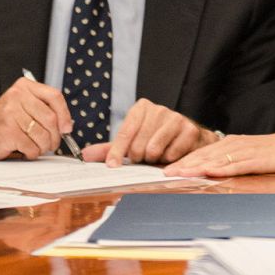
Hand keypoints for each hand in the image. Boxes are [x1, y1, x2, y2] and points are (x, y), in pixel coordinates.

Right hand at [0, 77, 71, 159]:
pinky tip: (26, 151)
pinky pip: (32, 146)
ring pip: (43, 134)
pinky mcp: (8, 131)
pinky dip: (33, 153)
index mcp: (24, 86)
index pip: (54, 96)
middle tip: (52, 144)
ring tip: (38, 147)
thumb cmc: (3, 122)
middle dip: (55, 136)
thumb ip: (43, 109)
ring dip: (44, 146)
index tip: (67, 128)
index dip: (65, 114)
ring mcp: (11, 113)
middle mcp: (17, 96)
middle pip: (51, 118)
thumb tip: (67, 125)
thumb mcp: (22, 106)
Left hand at [79, 99, 216, 166]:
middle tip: (144, 156)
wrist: (189, 140)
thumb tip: (85, 155)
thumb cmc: (156, 140)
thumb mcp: (133, 142)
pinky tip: (171, 154)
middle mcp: (158, 109)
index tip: (112, 166)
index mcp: (141, 108)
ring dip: (154, 159)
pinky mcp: (189, 130)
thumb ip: (110, 149)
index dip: (116, 152)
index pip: (124, 132)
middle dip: (139, 157)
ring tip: (157, 155)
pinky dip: (169, 160)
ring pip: (153, 150)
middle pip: (138, 145)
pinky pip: (171, 154)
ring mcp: (175, 118)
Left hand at [163, 121, 274, 177]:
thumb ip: (232, 159)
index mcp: (232, 143)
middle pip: (206, 155)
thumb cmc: (274, 150)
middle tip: (165, 173)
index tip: (168, 169)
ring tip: (180, 173)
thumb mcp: (249, 154)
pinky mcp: (257, 160)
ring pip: (217, 159)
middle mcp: (235, 145)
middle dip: (185, 164)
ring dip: (197, 166)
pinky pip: (236, 165)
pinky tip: (210, 171)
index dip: (185, 160)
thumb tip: (213, 168)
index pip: (204, 152)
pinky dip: (221, 168)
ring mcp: (246, 152)